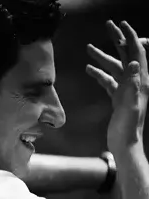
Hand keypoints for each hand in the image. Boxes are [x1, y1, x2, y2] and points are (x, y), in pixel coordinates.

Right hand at [86, 21, 147, 152]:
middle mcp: (135, 82)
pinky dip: (98, 74)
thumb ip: (133, 84)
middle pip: (126, 56)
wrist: (124, 144)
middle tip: (108, 26)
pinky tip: (88, 69)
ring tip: (89, 48)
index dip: (130, 38)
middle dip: (117, 40)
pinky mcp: (117, 98)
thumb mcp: (130, 105)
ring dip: (103, 57)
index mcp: (141, 81)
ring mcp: (126, 90)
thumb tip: (134, 62)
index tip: (121, 25)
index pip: (137, 53)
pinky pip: (108, 81)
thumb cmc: (127, 127)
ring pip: (114, 67)